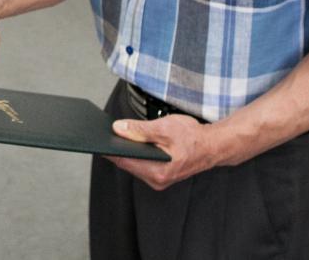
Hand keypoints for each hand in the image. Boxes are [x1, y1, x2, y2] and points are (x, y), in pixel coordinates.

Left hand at [103, 115, 219, 190]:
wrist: (212, 146)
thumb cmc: (193, 137)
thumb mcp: (165, 128)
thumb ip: (140, 130)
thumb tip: (118, 129)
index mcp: (158, 172)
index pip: (124, 161)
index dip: (109, 148)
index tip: (96, 137)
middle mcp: (156, 180)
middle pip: (126, 163)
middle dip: (116, 148)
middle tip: (104, 132)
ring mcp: (157, 179)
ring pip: (133, 163)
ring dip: (125, 150)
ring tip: (115, 134)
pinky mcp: (159, 175)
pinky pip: (140, 164)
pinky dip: (134, 153)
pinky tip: (129, 141)